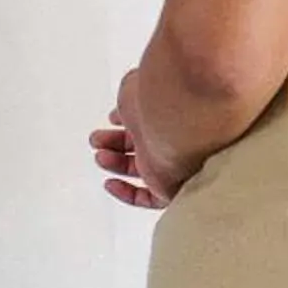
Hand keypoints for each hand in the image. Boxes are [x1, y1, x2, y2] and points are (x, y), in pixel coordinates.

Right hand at [90, 66, 188, 210]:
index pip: (155, 117)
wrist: (187, 118)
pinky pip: (152, 198)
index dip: (130, 117)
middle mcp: (184, 135)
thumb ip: (128, 98)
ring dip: (118, 163)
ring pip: (147, 168)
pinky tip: (111, 182)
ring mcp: (181, 160)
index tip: (114, 115)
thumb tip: (122, 110)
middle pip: (149, 143)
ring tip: (100, 154)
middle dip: (119, 140)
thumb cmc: (168, 95)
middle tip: (99, 138)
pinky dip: (128, 193)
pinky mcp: (176, 185)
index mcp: (181, 107)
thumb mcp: (137, 88)